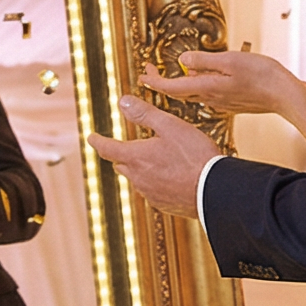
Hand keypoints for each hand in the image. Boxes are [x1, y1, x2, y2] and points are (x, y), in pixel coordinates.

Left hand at [89, 96, 220, 219]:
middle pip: (120, 164)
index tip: (91, 137)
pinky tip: (169, 176)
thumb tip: (122, 102)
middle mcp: (138, 177)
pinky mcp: (163, 204)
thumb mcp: (170, 126)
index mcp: (136, 157)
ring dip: (139, 168)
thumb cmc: (194, 156)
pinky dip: (155, 181)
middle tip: (122, 146)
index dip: (97, 141)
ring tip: (153, 160)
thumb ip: (145, 114)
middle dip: (120, 155)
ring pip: (136, 178)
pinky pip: (151, 190)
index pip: (107, 148)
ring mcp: (150, 193)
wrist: (215, 191)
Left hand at [140, 49, 305, 124]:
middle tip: (150, 72)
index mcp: (207, 88)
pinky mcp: (231, 104)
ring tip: (174, 72)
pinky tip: (203, 78)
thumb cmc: (262, 75)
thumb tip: (182, 62)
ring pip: (193, 94)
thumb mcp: (231, 60)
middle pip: (179, 92)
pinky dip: (198, 87)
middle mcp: (210, 99)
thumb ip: (204, 61)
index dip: (154, 82)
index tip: (142, 74)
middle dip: (162, 82)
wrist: (285, 96)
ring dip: (180, 84)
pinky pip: (207, 96)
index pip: (172, 87)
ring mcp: (221, 103)